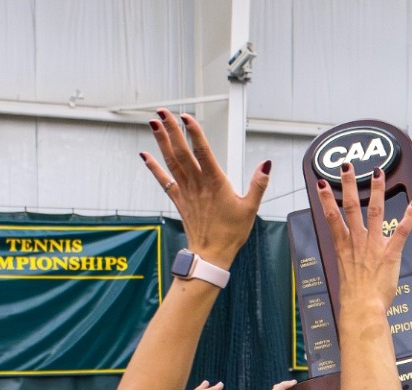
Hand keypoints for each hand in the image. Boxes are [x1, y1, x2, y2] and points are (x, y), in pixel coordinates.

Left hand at [140, 110, 270, 267]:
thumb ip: (258, 184)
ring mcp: (185, 191)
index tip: (186, 116)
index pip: (202, 151)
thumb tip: (266, 165)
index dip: (193, 132)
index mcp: (215, 182)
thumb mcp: (250, 208)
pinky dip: (153, 167)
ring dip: (162, 141)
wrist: (211, 254)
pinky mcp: (179, 200)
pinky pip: (163, 180)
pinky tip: (145, 155)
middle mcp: (197, 184)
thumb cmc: (230, 233)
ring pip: (171, 161)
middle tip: (163, 111)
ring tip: (154, 123)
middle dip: (172, 130)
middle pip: (182, 151)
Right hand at [318, 165, 411, 313]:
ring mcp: (373, 246)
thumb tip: (352, 255)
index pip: (332, 216)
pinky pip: (401, 231)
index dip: (326, 198)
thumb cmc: (354, 296)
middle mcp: (357, 242)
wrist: (361, 308)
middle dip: (348, 184)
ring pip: (374, 212)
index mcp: (344, 246)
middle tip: (347, 167)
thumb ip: (350, 257)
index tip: (322, 183)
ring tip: (377, 173)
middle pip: (350, 207)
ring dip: (376, 191)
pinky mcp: (390, 254)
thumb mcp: (345, 272)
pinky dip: (409, 217)